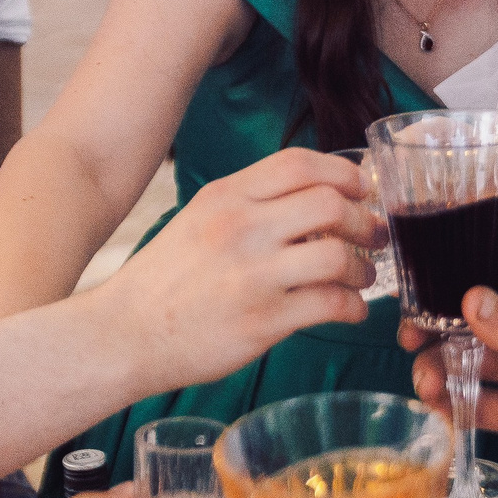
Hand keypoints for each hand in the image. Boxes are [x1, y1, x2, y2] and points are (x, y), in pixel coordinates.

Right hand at [74, 148, 376, 389]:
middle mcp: (240, 228)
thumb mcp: (198, 220)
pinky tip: (349, 309)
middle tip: (374, 235)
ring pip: (338, 256)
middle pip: (331, 204)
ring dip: (362, 268)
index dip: (343, 173)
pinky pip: (331, 305)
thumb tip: (313, 196)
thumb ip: (248, 203)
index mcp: (226, 197)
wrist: (123, 334)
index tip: (360, 189)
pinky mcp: (263, 321)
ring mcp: (253, 276)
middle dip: (364, 220)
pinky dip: (353, 307)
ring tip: (360, 277)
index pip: (300, 163)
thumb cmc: (163, 279)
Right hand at [399, 257, 497, 474]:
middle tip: (411, 339)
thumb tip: (468, 298)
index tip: (419, 280)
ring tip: (427, 383)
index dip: (457, 271)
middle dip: (434, 326)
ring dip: (439, 368)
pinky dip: (453, 405)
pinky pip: (477, 405)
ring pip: (464, 363)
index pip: (495, 270)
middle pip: (467, 320)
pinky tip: (438, 406)